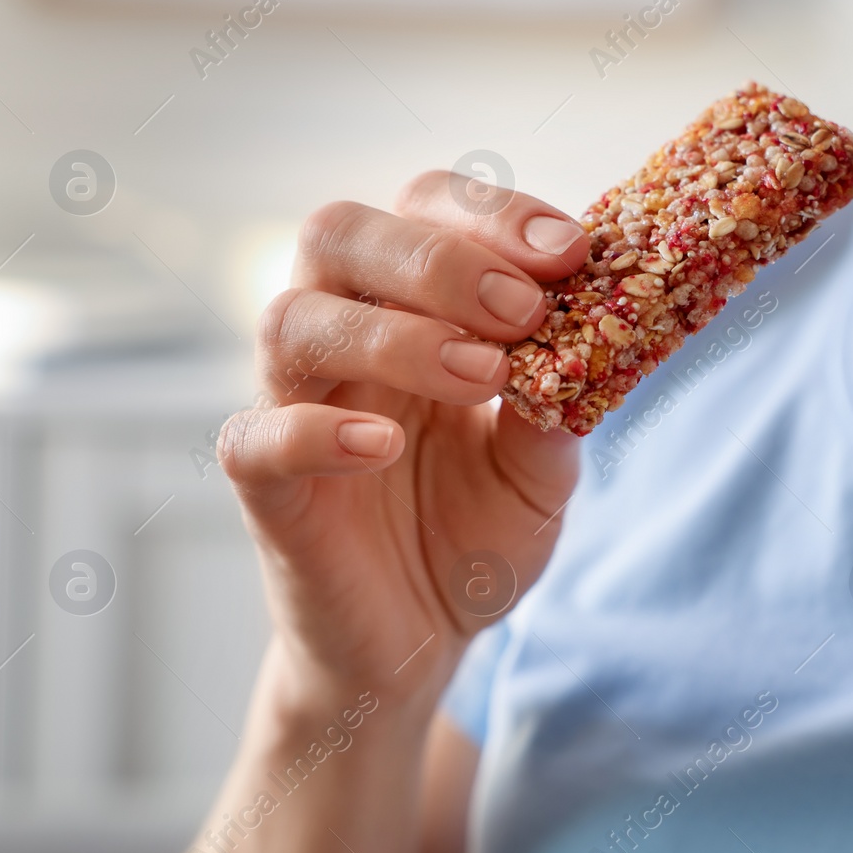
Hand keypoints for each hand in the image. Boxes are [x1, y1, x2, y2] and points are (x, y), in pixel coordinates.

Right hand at [218, 171, 588, 706]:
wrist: (419, 643)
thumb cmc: (474, 532)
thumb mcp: (541, 467)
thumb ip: (558, 401)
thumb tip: (598, 330)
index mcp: (410, 307)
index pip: (424, 208)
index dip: (492, 215)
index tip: (571, 249)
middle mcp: (342, 337)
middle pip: (339, 234)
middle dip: (439, 257)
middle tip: (524, 309)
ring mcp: (293, 407)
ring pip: (291, 321)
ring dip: (394, 337)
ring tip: (482, 376)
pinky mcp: (265, 489)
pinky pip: (255, 439)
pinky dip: (314, 432)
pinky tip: (382, 447)